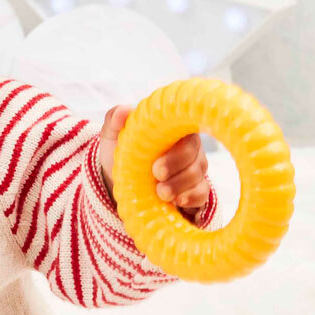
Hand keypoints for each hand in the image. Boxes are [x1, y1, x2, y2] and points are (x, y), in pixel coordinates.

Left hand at [96, 105, 210, 218]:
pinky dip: (192, 199)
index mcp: (174, 132)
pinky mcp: (194, 190)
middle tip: (157, 177)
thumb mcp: (112, 135)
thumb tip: (123, 111)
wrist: (118, 181)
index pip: (188, 135)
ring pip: (199, 177)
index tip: (157, 166)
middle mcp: (189, 150)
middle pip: (196, 159)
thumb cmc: (122, 152)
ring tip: (161, 194)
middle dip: (177, 170)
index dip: (178, 152)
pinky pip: (202, 194)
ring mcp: (193, 170)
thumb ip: (115, 120)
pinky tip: (178, 203)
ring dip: (181, 187)